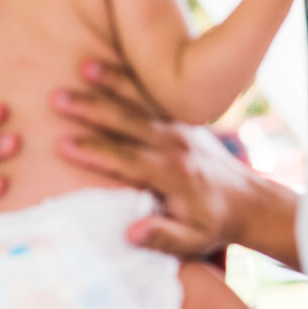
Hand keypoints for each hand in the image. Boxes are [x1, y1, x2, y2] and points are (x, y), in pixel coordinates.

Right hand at [52, 60, 265, 257]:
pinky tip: (110, 67)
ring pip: (140, 103)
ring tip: (85, 66)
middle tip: (56, 97)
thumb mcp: (194, 242)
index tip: (62, 144)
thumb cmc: (216, 225)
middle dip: (93, 109)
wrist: (251, 202)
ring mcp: (181, 129)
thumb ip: (163, 237)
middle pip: (129, 123)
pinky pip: (154, 97)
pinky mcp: (183, 121)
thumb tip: (130, 232)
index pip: (128, 160)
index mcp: (174, 175)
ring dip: (112, 84)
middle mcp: (176, 145)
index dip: (95, 152)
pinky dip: (131, 81)